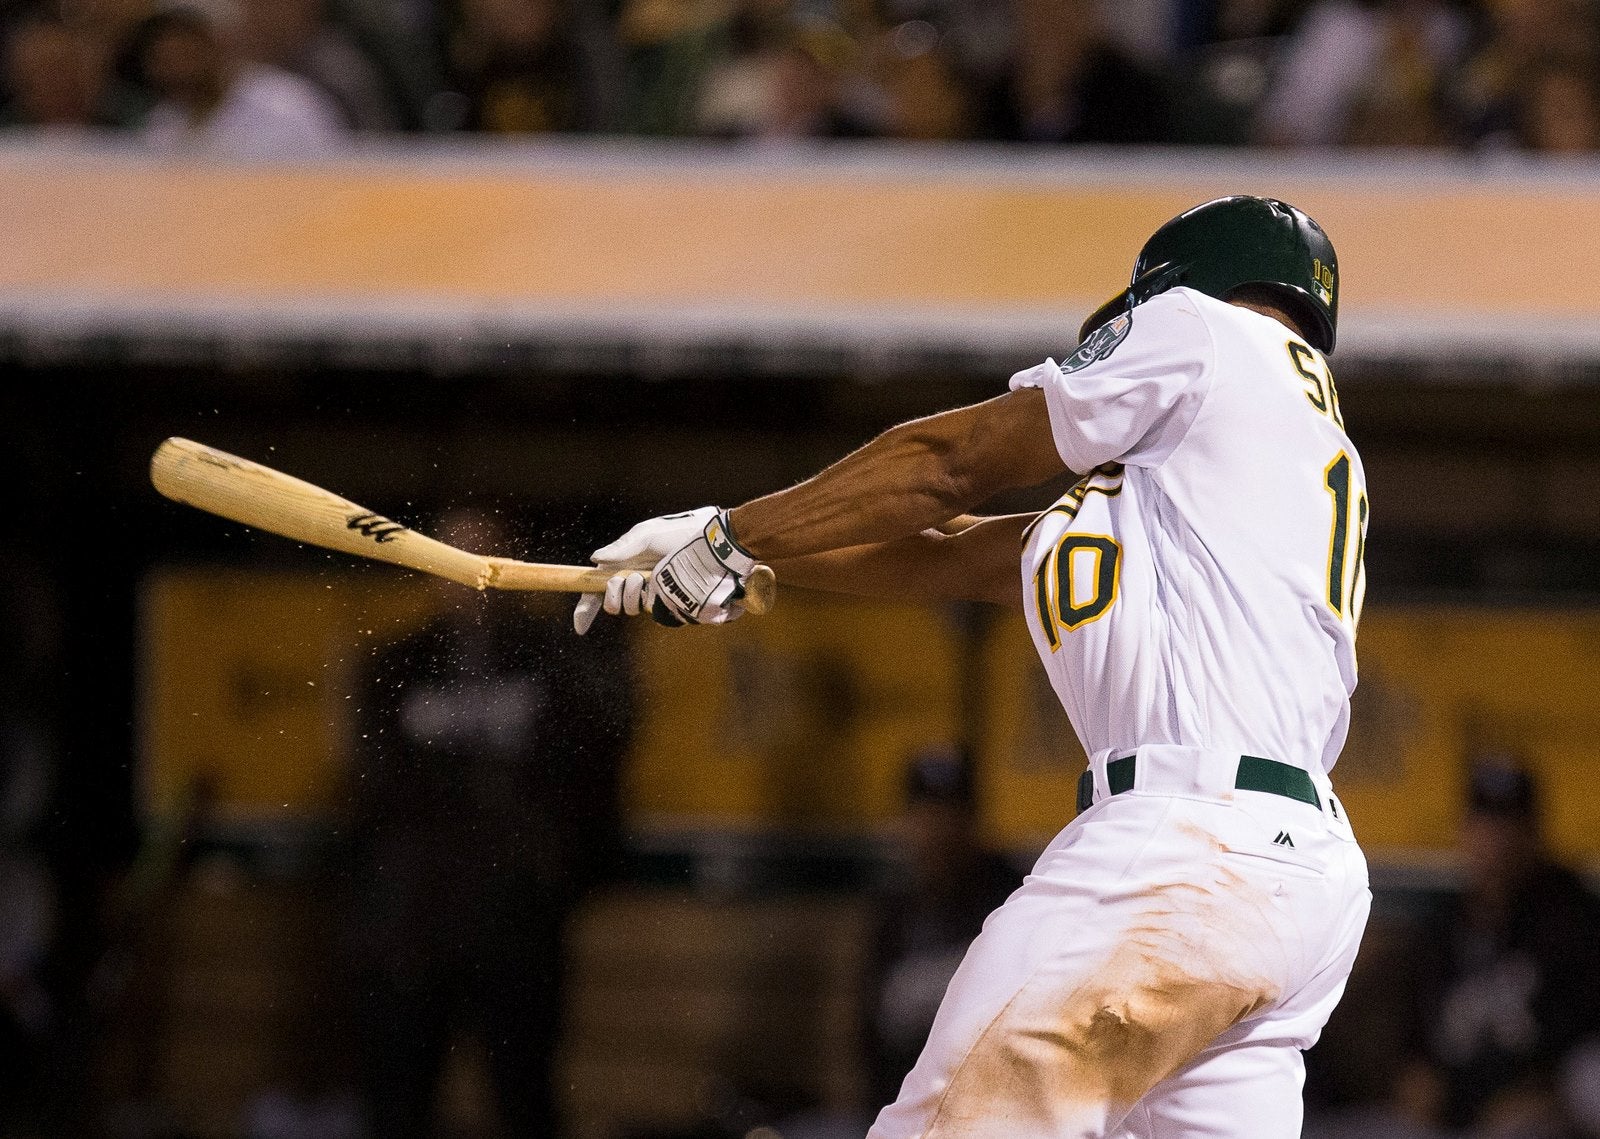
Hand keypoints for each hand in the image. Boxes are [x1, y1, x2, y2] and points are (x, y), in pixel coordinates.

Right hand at [574, 507, 755, 632]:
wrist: (715, 541)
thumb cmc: (681, 532)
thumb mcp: (647, 534)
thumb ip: (622, 547)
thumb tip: (595, 559)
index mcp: (626, 568)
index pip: (598, 592)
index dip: (586, 610)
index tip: (581, 627)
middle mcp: (640, 585)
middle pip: (614, 604)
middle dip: (616, 594)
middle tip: (631, 578)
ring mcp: (658, 597)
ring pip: (635, 610)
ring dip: (637, 596)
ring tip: (652, 578)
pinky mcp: (677, 605)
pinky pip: (661, 614)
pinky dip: (658, 602)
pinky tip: (667, 589)